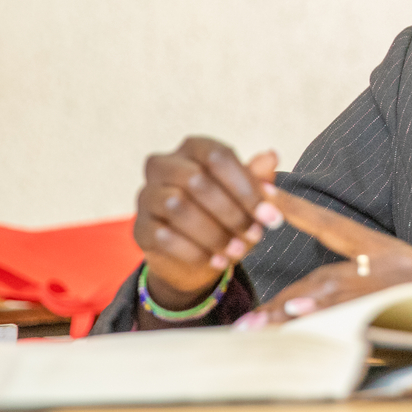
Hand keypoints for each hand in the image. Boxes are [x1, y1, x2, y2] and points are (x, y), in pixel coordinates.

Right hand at [134, 137, 283, 310]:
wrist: (198, 255)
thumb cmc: (226, 215)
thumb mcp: (246, 198)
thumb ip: (257, 178)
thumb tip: (271, 157)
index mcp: (192, 149)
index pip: (217, 157)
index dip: (246, 186)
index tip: (271, 215)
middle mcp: (163, 166)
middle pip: (196, 181)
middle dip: (232, 212)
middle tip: (257, 234)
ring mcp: (146, 196)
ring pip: (178, 207)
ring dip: (214, 233)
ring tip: (239, 251)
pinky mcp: (139, 228)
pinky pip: (163, 237)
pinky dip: (196, 252)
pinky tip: (217, 262)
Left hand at [232, 186, 411, 329]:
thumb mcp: (401, 286)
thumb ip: (355, 289)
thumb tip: (303, 307)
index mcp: (387, 248)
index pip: (331, 225)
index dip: (295, 208)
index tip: (262, 193)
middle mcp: (391, 261)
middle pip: (327, 273)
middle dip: (285, 298)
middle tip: (247, 320)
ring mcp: (399, 284)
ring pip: (337, 292)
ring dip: (295, 309)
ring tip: (260, 324)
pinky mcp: (406, 305)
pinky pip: (358, 313)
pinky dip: (329, 315)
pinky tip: (304, 318)